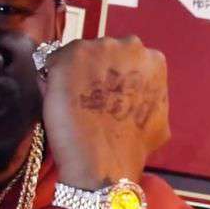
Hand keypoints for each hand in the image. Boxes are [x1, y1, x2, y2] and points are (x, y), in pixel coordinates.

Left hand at [41, 35, 168, 188]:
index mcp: (153, 59)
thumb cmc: (132, 148)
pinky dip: (52, 76)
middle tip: (89, 98)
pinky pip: (53, 60)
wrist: (103, 162)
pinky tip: (57, 99)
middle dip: (96, 69)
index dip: (115, 76)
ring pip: (80, 54)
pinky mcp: (69, 56)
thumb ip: (150, 94)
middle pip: (105, 51)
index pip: (127, 58)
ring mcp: (98, 48)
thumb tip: (137, 91)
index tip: (107, 94)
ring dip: (75, 72)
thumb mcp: (157, 117)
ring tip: (72, 102)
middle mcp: (128, 46)